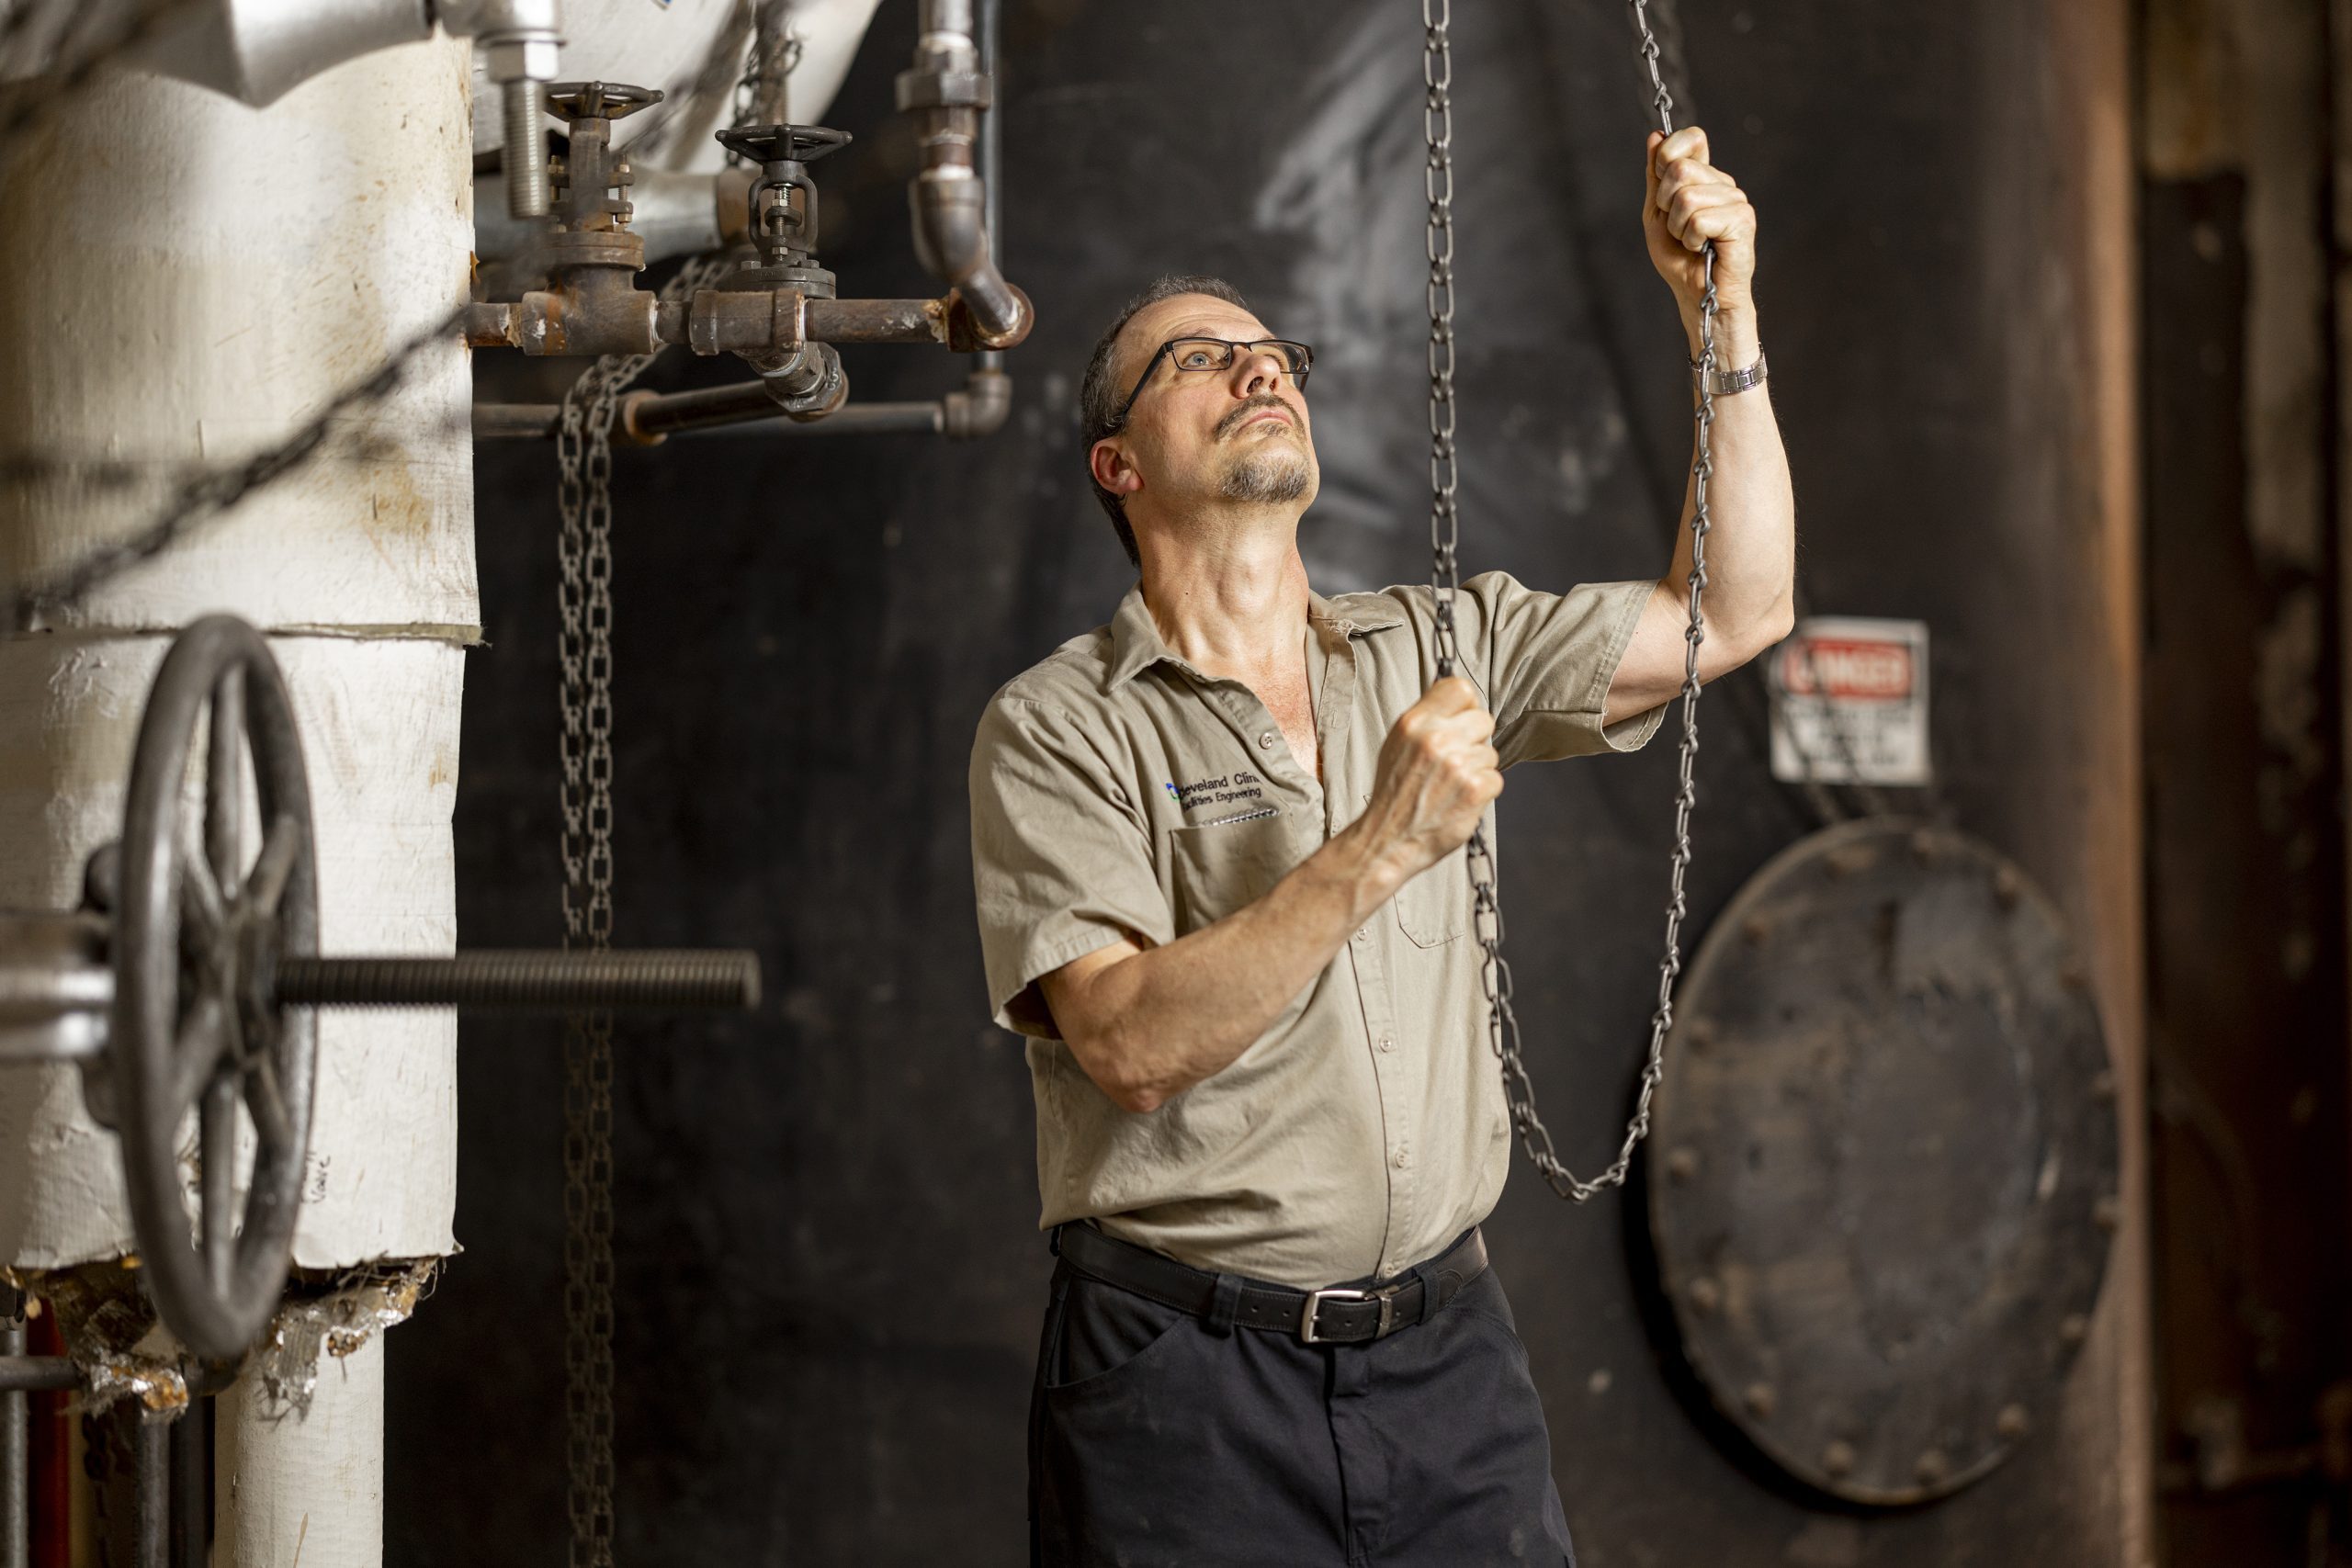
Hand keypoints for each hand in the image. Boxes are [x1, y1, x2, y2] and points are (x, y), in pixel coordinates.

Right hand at [1352, 677, 1501, 882]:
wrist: (1386, 840)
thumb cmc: (1393, 795)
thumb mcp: (1396, 745)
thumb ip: (1426, 721)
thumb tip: (1457, 704)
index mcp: (1414, 722)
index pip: (1460, 688)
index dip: (1467, 706)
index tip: (1463, 721)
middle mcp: (1435, 738)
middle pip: (1484, 719)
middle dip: (1476, 741)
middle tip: (1456, 762)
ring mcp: (1457, 764)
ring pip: (1491, 753)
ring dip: (1478, 770)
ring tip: (1452, 786)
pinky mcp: (1474, 790)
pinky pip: (1496, 779)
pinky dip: (1482, 792)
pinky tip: (1460, 800)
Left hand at [1642, 127, 1757, 334]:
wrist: (1696, 295)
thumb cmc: (1679, 259)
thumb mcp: (1657, 214)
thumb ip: (1656, 177)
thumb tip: (1655, 137)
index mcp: (1705, 177)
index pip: (1692, 137)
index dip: (1668, 154)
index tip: (1662, 183)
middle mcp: (1723, 183)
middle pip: (1680, 167)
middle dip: (1666, 204)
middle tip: (1678, 228)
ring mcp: (1735, 200)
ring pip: (1686, 196)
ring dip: (1678, 227)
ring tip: (1691, 242)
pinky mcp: (1742, 220)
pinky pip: (1699, 218)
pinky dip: (1691, 239)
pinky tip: (1702, 248)